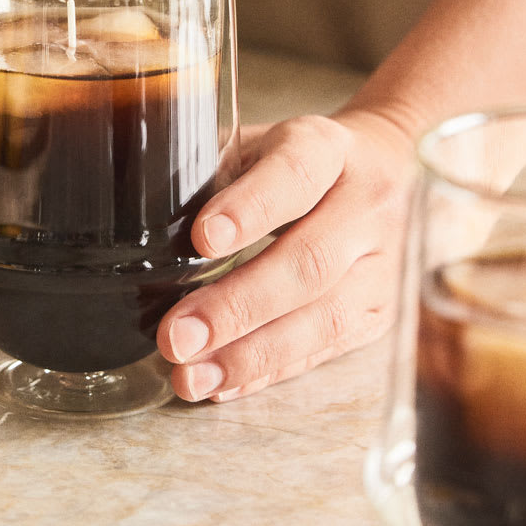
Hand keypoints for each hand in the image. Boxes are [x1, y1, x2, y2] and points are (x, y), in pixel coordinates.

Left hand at [156, 108, 415, 401]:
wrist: (386, 167)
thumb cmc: (296, 159)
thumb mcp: (257, 142)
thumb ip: (211, 171)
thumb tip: (139, 218)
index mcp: (329, 147)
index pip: (295, 175)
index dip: (251, 208)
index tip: (202, 239)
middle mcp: (367, 205)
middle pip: (310, 263)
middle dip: (237, 307)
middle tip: (176, 336)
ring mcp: (382, 264)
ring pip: (325, 318)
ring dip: (251, 354)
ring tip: (191, 376)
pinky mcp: (380, 312)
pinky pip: (327, 350)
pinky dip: (270, 371)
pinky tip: (223, 383)